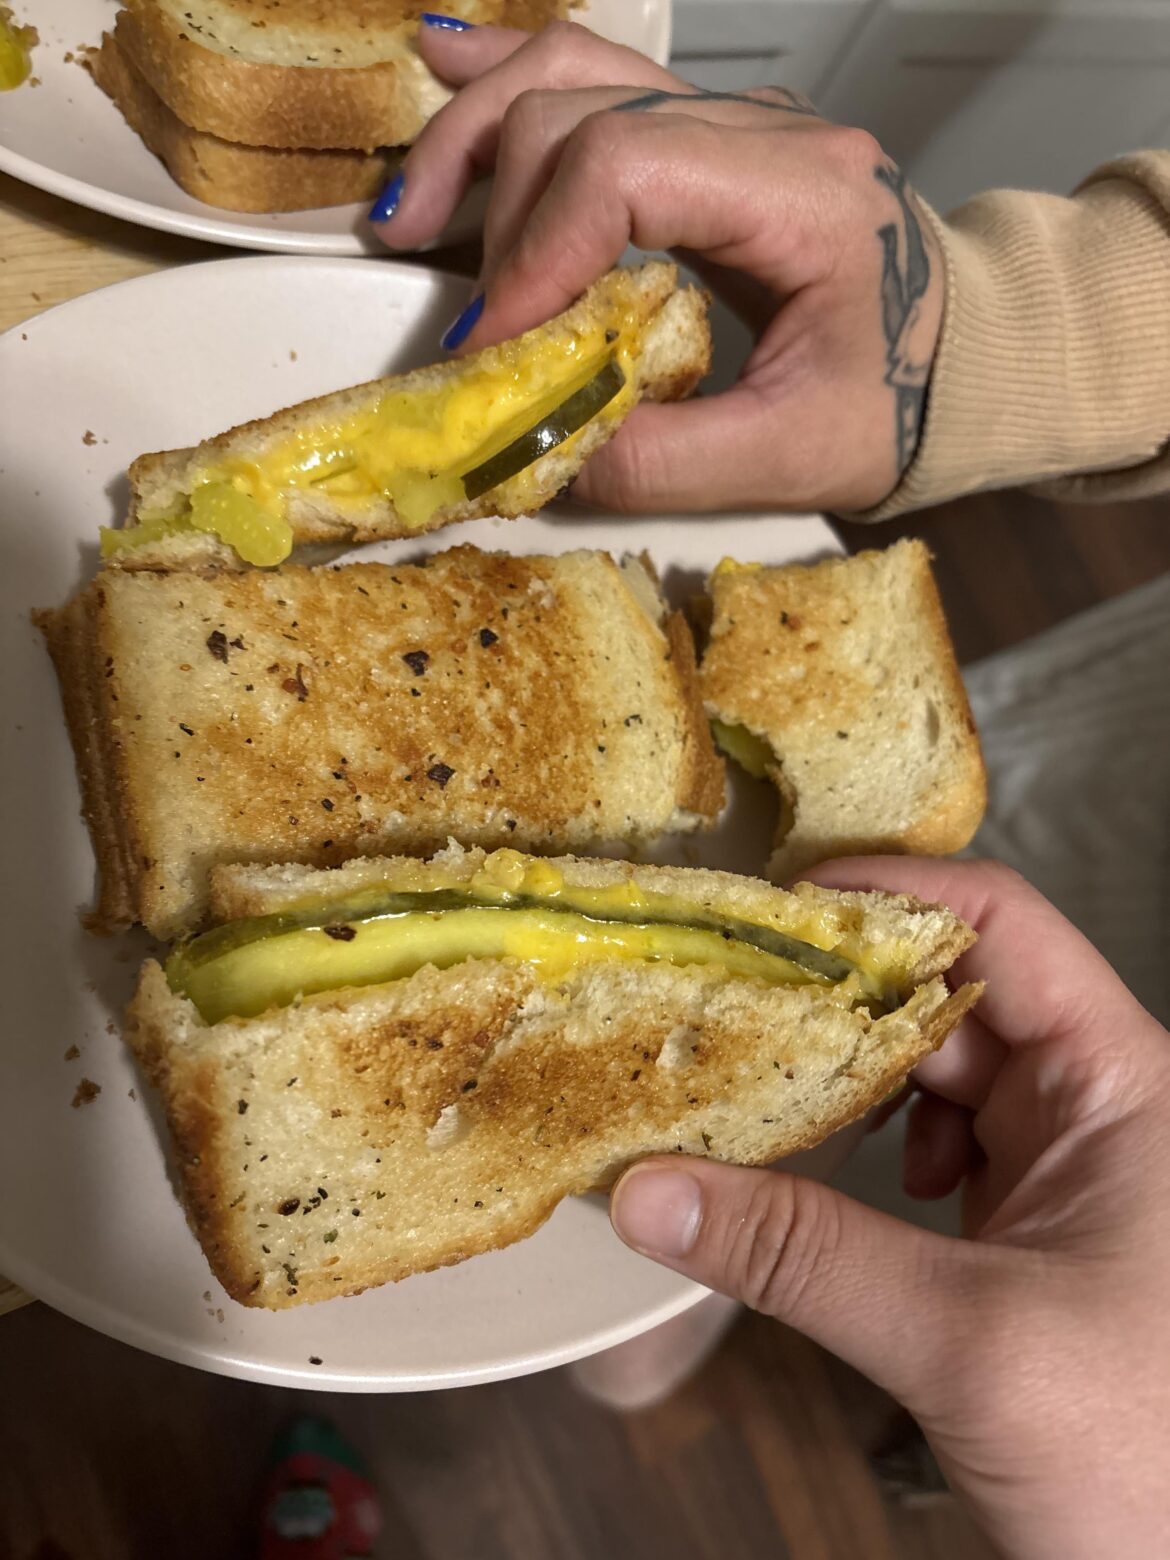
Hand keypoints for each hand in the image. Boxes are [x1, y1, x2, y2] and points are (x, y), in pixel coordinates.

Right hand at [373, 22, 943, 513]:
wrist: (967, 357)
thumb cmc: (904, 400)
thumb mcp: (794, 456)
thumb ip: (666, 463)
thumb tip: (540, 457)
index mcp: (802, 193)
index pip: (624, 170)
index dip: (535, 255)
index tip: (493, 347)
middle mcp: (763, 127)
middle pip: (578, 110)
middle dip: (497, 216)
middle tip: (467, 327)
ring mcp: (730, 118)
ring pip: (572, 70)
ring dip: (476, 137)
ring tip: (406, 216)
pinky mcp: (703, 137)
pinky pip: (595, 76)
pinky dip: (510, 82)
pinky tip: (441, 72)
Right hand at [609, 859, 1169, 1559]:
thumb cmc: (1150, 1463)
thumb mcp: (965, 1340)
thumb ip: (800, 1255)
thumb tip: (653, 1191)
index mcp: (1123, 1084)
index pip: (1002, 924)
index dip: (892, 892)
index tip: (779, 902)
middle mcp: (1099, 1104)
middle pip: (953, 991)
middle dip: (842, 993)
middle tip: (734, 999)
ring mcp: (1067, 1165)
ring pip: (939, 1070)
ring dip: (853, 1075)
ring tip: (774, 1089)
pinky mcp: (1034, 1224)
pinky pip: (938, 1142)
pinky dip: (873, 1144)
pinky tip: (843, 1177)